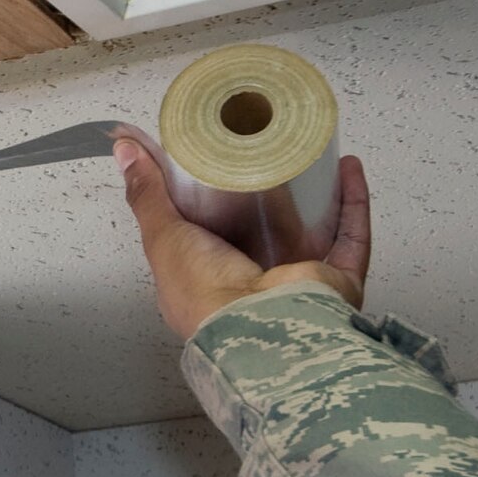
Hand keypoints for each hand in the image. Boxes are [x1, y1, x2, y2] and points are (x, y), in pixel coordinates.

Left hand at [115, 138, 370, 340]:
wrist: (260, 329)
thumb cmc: (204, 293)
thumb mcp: (163, 237)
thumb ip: (147, 194)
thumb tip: (123, 147)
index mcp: (210, 287)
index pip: (212, 240)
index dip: (216, 203)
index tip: (221, 163)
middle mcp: (255, 289)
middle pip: (267, 235)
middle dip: (271, 195)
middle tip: (271, 151)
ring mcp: (298, 288)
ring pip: (314, 234)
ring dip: (317, 194)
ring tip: (311, 152)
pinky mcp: (337, 283)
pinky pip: (352, 237)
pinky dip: (354, 202)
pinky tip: (348, 166)